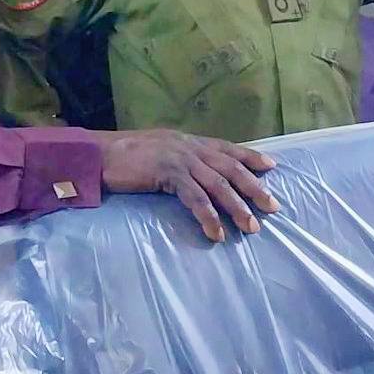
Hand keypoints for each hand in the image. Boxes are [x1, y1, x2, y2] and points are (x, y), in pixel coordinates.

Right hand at [100, 130, 278, 242]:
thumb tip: (197, 172)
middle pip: (231, 168)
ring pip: (218, 185)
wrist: (100, 154)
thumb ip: (181, 158)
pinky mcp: (168, 174)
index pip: (228, 148)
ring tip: (250, 227)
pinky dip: (208, 216)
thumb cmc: (127, 155)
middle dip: (254, 188)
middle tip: (272, 206)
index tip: (271, 167)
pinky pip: (195, 198)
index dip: (251, 157)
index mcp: (190, 141)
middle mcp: (190, 147)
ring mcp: (180, 159)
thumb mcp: (161, 150)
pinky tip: (217, 232)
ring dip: (237, 207)